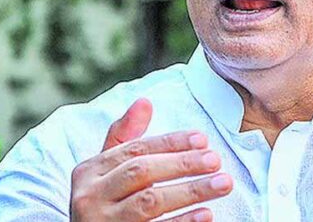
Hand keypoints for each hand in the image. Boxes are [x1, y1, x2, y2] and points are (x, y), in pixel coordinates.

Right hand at [70, 98, 232, 221]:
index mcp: (89, 171)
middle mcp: (91, 197)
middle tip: (215, 159)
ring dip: (190, 191)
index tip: (202, 139)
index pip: (135, 149)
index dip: (170, 142)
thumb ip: (125, 137)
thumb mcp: (106, 170)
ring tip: (223, 183)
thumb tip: (144, 102)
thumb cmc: (105, 201)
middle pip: (142, 172)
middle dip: (182, 164)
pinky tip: (207, 214)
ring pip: (150, 203)